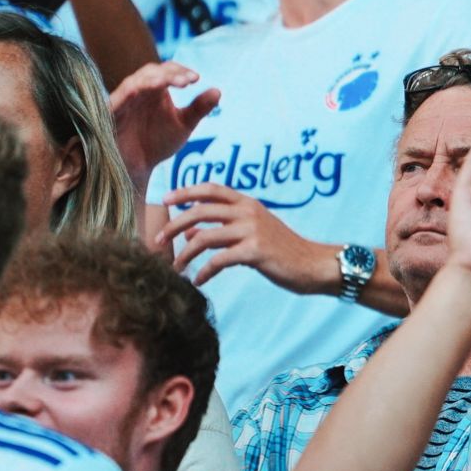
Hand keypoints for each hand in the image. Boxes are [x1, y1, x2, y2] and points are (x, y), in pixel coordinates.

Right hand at [110, 61, 219, 180]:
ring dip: (152, 79)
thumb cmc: (156, 143)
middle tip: (189, 81)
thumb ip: (199, 108)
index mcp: (156, 90)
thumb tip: (218, 90)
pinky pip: (118, 98)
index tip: (196, 79)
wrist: (136, 169)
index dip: (180, 71)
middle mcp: (139, 91)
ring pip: (134, 81)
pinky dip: (130, 91)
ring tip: (169, 82)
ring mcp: (123, 101)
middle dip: (170, 73)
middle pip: (151, 71)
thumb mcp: (183, 125)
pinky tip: (143, 90)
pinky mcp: (110, 112)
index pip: (167, 70)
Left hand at [158, 183, 330, 289]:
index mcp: (248, 203)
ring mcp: (252, 230)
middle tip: (158, 241)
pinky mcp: (255, 251)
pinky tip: (198, 281)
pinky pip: (218, 261)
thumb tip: (189, 231)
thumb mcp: (253, 232)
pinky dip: (203, 272)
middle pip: (199, 211)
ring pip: (203, 238)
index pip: (211, 189)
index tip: (165, 200)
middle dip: (173, 225)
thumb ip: (222, 229)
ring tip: (176, 268)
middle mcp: (248, 212)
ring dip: (184, 255)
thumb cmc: (282, 250)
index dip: (185, 191)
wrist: (312, 264)